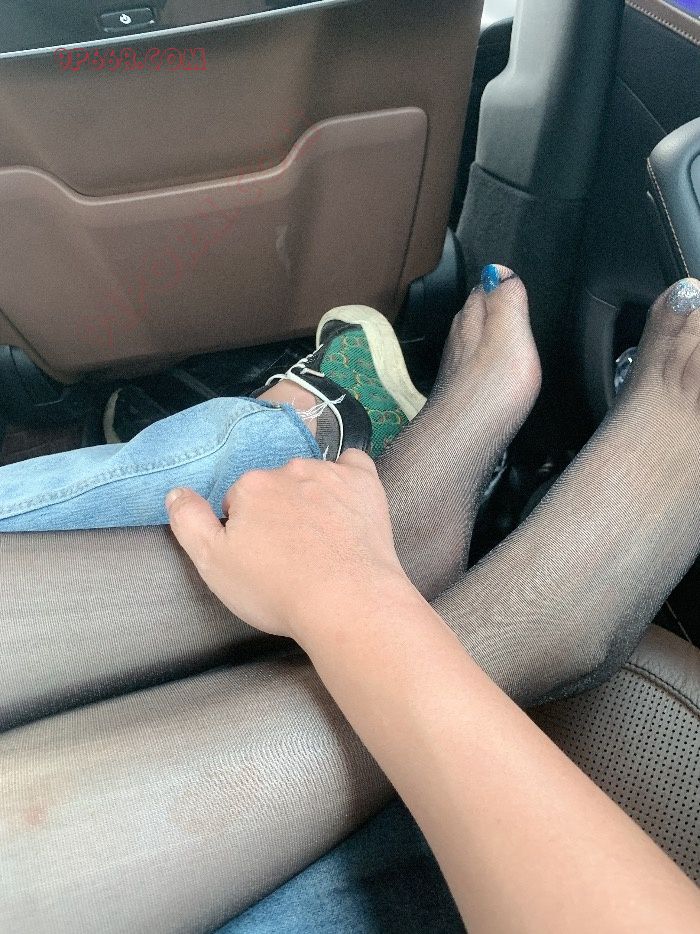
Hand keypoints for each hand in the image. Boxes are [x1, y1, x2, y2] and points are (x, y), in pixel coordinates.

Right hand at [166, 450, 409, 641]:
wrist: (347, 602)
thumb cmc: (278, 589)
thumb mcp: (214, 564)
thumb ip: (189, 522)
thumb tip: (177, 492)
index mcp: (250, 486)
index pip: (238, 501)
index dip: (245, 531)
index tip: (258, 557)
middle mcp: (289, 470)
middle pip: (275, 487)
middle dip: (277, 513)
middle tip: (288, 555)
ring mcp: (330, 474)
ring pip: (310, 478)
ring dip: (310, 499)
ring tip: (320, 543)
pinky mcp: (364, 483)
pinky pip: (353, 464)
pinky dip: (347, 479)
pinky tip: (347, 503)